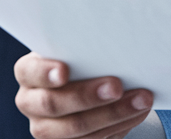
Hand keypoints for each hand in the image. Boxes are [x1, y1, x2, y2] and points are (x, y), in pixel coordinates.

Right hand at [14, 52, 152, 138]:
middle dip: (88, 96)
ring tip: (141, 100)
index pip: (29, 71)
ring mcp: (46, 128)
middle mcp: (30, 102)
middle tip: (116, 86)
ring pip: (75, 128)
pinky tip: (138, 112)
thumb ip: (85, 48)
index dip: (45, 72)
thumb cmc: (84, 59)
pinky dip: (119, 126)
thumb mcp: (78, 50)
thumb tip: (116, 41)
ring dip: (113, 114)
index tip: (65, 71)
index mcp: (28, 72)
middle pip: (53, 104)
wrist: (90, 84)